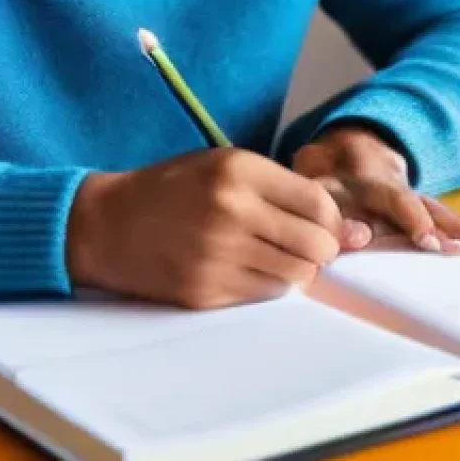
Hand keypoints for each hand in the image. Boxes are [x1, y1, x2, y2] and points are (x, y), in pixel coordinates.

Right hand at [66, 148, 343, 309]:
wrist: (109, 222)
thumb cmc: (173, 188)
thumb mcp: (223, 165)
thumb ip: (281, 188)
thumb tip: (350, 228)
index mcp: (239, 170)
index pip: (318, 202)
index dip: (331, 219)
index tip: (324, 224)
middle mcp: (232, 210)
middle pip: (315, 244)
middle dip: (321, 249)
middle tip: (307, 245)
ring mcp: (218, 254)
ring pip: (296, 275)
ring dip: (295, 269)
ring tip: (274, 255)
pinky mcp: (206, 290)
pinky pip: (265, 294)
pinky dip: (267, 284)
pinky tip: (247, 267)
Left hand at [291, 125, 459, 254]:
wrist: (342, 149)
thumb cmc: (323, 170)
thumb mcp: (315, 181)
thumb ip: (329, 207)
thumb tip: (358, 237)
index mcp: (370, 178)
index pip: (395, 198)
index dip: (412, 219)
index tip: (429, 241)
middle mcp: (397, 185)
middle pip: (427, 206)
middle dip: (452, 227)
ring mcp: (410, 195)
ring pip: (439, 212)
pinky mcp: (417, 207)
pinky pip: (442, 218)